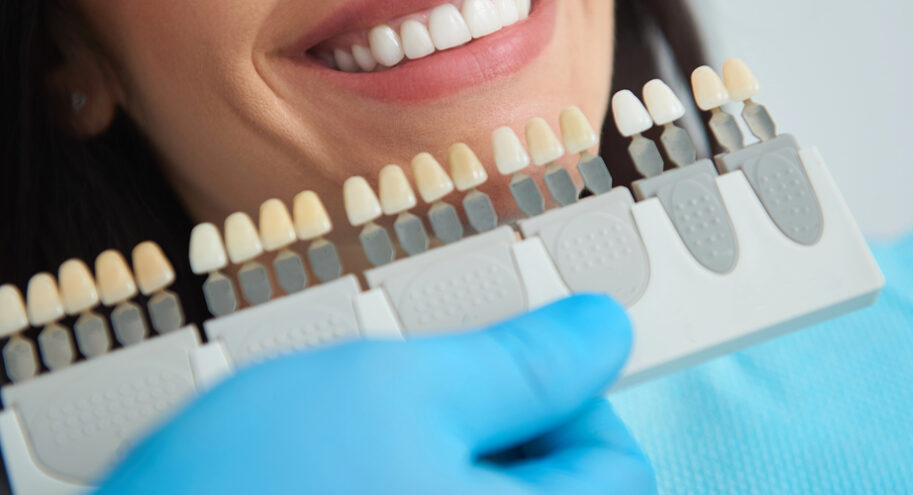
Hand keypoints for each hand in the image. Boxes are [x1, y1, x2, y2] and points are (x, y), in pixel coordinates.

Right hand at [95, 294, 655, 493]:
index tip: (520, 347)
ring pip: (466, 484)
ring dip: (434, 431)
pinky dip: (395, 463)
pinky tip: (338, 445)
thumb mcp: (402, 390)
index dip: (575, 390)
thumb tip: (600, 332)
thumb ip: (520, 365)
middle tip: (423, 370)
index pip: (616, 463)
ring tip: (363, 408)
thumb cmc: (253, 492)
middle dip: (493, 410)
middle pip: (541, 478)